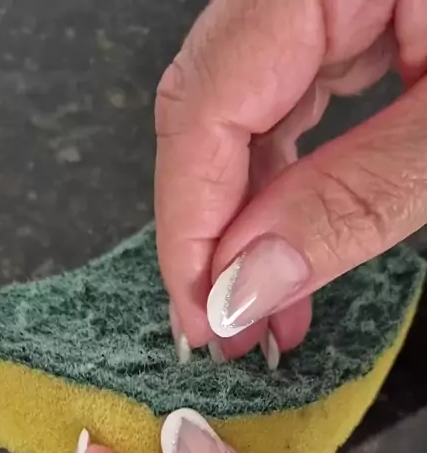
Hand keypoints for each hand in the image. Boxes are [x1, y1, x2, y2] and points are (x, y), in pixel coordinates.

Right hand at [155, 0, 426, 361]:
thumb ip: (352, 202)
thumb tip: (247, 284)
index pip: (209, 100)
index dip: (191, 222)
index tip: (203, 318)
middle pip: (211, 105)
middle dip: (212, 232)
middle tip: (227, 328)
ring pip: (243, 112)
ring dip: (247, 219)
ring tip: (265, 311)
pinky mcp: (348, 13)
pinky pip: (289, 101)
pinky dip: (285, 183)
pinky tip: (290, 247)